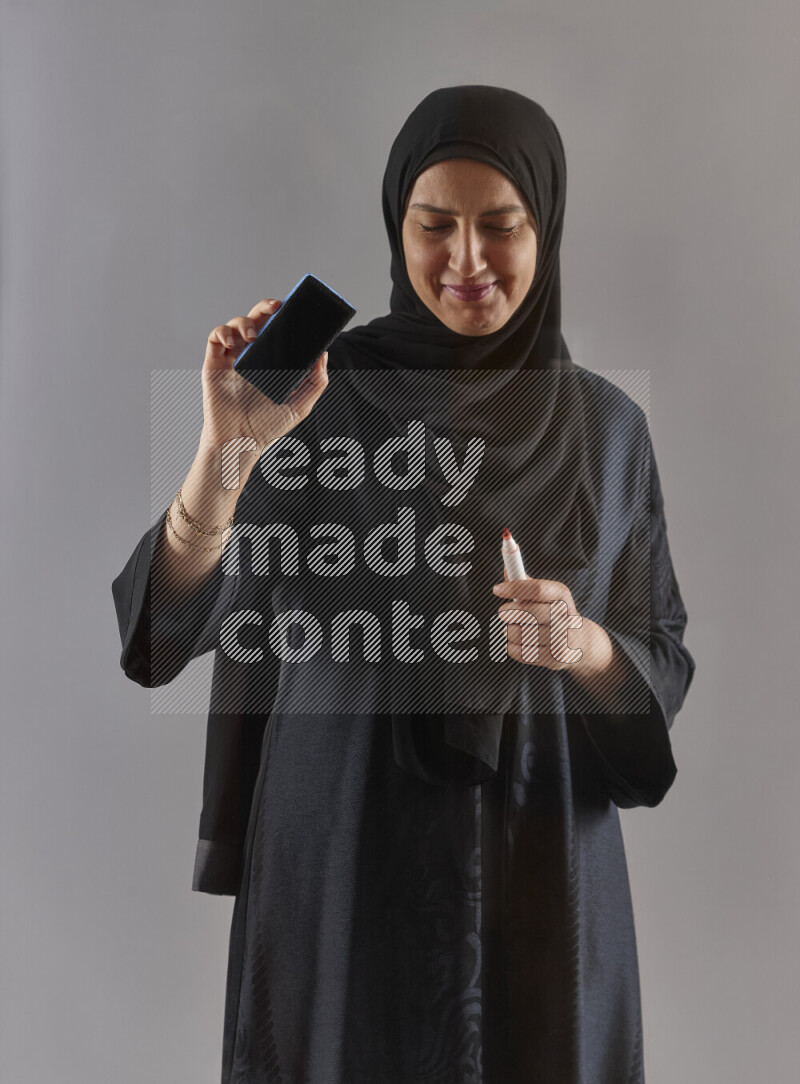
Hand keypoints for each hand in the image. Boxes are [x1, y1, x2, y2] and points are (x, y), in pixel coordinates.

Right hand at [200, 298, 328, 454]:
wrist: (241, 442)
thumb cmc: (267, 426)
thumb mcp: (300, 406)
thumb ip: (316, 382)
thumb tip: (324, 354)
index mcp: (272, 361)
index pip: (278, 330)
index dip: (285, 316)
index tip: (296, 308)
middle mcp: (253, 356)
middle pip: (258, 319)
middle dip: (267, 307)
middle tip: (277, 307)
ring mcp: (233, 358)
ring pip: (236, 324)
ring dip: (245, 322)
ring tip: (253, 337)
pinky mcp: (214, 363)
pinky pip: (215, 337)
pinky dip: (223, 332)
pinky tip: (232, 341)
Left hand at [492, 570, 629, 705]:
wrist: (580, 643)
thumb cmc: (554, 613)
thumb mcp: (546, 595)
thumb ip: (525, 584)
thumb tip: (508, 569)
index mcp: (562, 595)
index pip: (538, 589)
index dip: (515, 588)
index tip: (496, 589)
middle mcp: (567, 617)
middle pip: (528, 612)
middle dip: (508, 612)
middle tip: (502, 612)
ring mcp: (563, 640)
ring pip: (521, 633)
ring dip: (509, 631)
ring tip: (512, 629)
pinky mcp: (556, 659)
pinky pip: (522, 652)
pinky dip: (513, 647)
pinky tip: (518, 643)